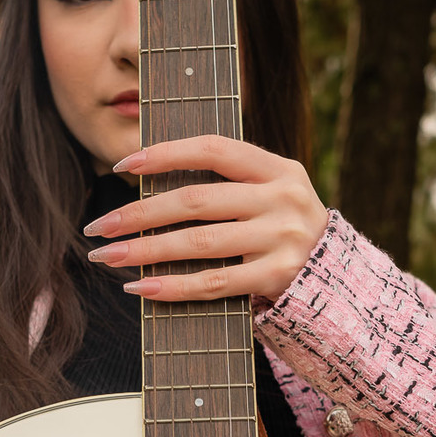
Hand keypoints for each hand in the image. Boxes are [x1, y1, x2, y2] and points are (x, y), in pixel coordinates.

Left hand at [83, 134, 329, 304]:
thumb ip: (226, 184)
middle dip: (139, 213)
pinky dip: (172, 286)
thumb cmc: (283, 233)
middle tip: (99, 225)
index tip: (123, 165)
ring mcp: (282, 239)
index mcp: (279, 168)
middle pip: (196, 201)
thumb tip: (146, 182)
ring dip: (145, 250)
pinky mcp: (277, 277)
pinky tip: (140, 287)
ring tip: (108, 255)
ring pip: (199, 243)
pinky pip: (214, 283)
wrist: (337, 282)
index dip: (165, 153)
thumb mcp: (270, 195)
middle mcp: (283, 199)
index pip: (213, 149)